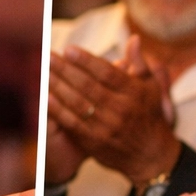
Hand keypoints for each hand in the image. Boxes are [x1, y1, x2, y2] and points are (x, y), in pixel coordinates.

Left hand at [49, 39, 180, 188]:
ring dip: (57, 87)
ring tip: (42, 72)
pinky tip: (45, 97)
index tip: (68, 49)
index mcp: (134, 93)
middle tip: (47, 56)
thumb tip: (133, 38)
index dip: (86, 60)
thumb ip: (139, 63)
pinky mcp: (95, 142)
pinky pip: (73, 123)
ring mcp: (107, 127)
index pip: (107, 73)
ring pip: (78, 104)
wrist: (151, 156)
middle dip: (65, 69)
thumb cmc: (150, 115)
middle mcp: (121, 110)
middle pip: (88, 86)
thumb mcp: (152, 88)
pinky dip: (58, 110)